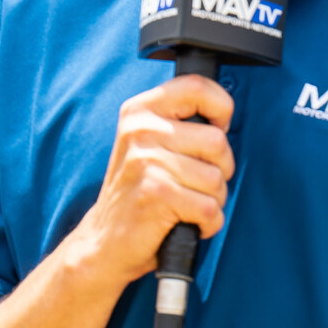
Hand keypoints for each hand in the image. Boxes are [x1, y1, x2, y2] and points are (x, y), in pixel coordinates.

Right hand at [64, 75, 233, 286]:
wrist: (105, 241)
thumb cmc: (137, 192)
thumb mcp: (148, 144)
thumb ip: (179, 123)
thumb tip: (222, 117)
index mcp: (140, 110)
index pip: (198, 87)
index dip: (221, 109)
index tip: (217, 130)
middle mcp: (140, 130)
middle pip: (217, 142)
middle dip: (220, 170)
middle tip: (196, 182)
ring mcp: (145, 161)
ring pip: (216, 179)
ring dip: (213, 200)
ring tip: (187, 204)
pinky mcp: (156, 194)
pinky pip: (209, 208)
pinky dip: (207, 223)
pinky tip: (186, 222)